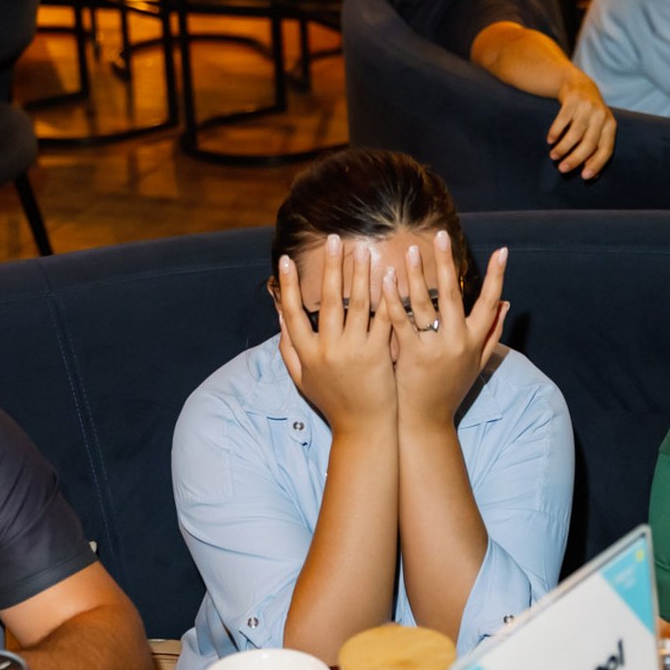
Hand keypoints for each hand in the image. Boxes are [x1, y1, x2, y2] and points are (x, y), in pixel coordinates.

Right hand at [275, 235, 396, 434]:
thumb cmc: (333, 404)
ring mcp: (353, 351)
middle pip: (327, 300)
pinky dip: (385, 295)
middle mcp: (327, 350)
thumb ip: (289, 349)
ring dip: (359, 273)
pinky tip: (389, 274)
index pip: (293, 313)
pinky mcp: (378, 354)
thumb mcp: (303, 380)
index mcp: (306, 354)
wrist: (364, 430)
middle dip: (330, 267)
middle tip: (333, 240)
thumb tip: (279, 317)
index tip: (286, 260)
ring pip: (356, 303)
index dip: (288, 285)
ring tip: (361, 249)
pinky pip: (382, 318)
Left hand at [385, 234, 508, 428]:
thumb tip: (508, 303)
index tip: (503, 251)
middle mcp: (457, 342)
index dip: (498, 276)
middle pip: (454, 296)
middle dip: (448, 263)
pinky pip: (400, 321)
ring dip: (417, 275)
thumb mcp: (477, 362)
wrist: (426, 421)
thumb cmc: (451, 389)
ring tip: (409, 250)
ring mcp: (434, 348)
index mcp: (475, 341)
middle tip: (443, 236)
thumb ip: (492, 331)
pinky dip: (393, 299)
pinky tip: (385, 279)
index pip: (491, 302)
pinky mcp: (409, 355)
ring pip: (426, 304)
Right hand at [547, 71, 615, 177]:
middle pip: (589, 143)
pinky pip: (563, 120)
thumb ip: (594, 149)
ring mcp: (587, 107)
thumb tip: (592, 176)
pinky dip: (555, 132)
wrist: (579, 85)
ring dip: (562, 147)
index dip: (596, 164)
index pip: (606, 149)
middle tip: (562, 169)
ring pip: (575, 133)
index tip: (584, 177)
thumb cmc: (587, 115)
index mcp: (610, 125)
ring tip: (553, 157)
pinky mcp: (573, 100)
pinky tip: (549, 140)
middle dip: (575, 159)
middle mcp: (601, 116)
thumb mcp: (596, 129)